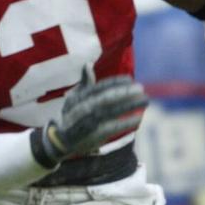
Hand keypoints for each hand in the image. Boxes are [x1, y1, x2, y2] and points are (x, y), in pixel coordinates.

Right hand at [33, 74, 147, 165]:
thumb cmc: (71, 115)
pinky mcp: (95, 135)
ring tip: (145, 101)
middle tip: (141, 88)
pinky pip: (113, 127)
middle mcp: (83, 108)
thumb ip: (84, 83)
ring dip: (130, 106)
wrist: (59, 140)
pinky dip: (125, 123)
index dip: (115, 82)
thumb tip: (88, 64)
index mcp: (80, 97)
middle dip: (124, 93)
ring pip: (112, 112)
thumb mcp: (73, 97)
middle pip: (107, 98)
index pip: (99, 87)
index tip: (130, 79)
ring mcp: (89, 122)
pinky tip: (138, 118)